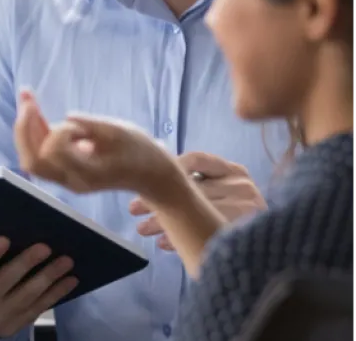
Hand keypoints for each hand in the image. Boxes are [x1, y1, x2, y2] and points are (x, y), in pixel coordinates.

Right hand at [0, 239, 76, 337]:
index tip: (3, 238)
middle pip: (5, 283)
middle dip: (27, 264)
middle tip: (45, 244)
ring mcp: (1, 317)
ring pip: (28, 295)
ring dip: (48, 277)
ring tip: (65, 259)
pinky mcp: (18, 323)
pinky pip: (40, 307)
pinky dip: (57, 293)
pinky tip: (70, 277)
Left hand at [14, 90, 179, 198]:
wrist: (150, 175)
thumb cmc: (140, 151)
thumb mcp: (122, 133)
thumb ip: (94, 125)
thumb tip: (68, 115)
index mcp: (88, 173)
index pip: (56, 155)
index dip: (58, 132)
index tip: (76, 124)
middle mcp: (72, 180)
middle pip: (33, 162)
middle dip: (25, 129)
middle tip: (27, 98)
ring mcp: (65, 179)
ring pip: (32, 158)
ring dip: (26, 127)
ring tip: (26, 96)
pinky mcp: (63, 171)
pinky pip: (40, 153)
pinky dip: (34, 131)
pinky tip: (32, 106)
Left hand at [130, 152, 265, 249]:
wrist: (279, 254)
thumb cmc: (239, 219)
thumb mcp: (222, 195)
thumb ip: (198, 185)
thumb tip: (149, 180)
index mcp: (235, 171)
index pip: (196, 159)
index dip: (166, 169)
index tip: (143, 181)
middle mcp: (242, 185)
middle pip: (190, 186)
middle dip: (158, 199)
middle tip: (133, 209)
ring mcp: (247, 207)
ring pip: (194, 209)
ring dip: (163, 220)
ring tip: (142, 229)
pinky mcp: (246, 230)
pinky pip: (203, 231)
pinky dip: (181, 238)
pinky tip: (163, 244)